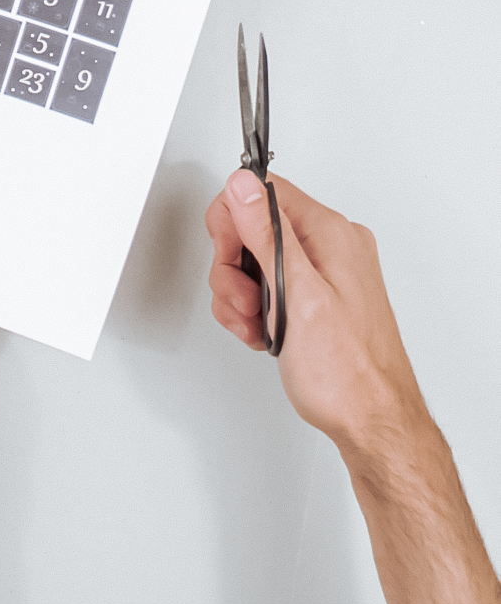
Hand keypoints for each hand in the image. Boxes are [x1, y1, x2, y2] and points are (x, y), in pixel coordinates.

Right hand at [205, 170, 426, 451]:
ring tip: (259, 324)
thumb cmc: (344, 370)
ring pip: (255, 259)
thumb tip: (243, 184)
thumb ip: (266, 234)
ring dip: (242, 295)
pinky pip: (269, 284)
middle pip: (253, 226)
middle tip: (247, 302)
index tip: (232, 259)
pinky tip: (266, 331)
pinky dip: (257, 309)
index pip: (262, 191)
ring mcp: (326, 271)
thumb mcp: (296, 294)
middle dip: (234, 267)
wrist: (371, 419)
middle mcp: (331, 245)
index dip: (233, 224)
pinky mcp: (318, 295)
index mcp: (329, 233)